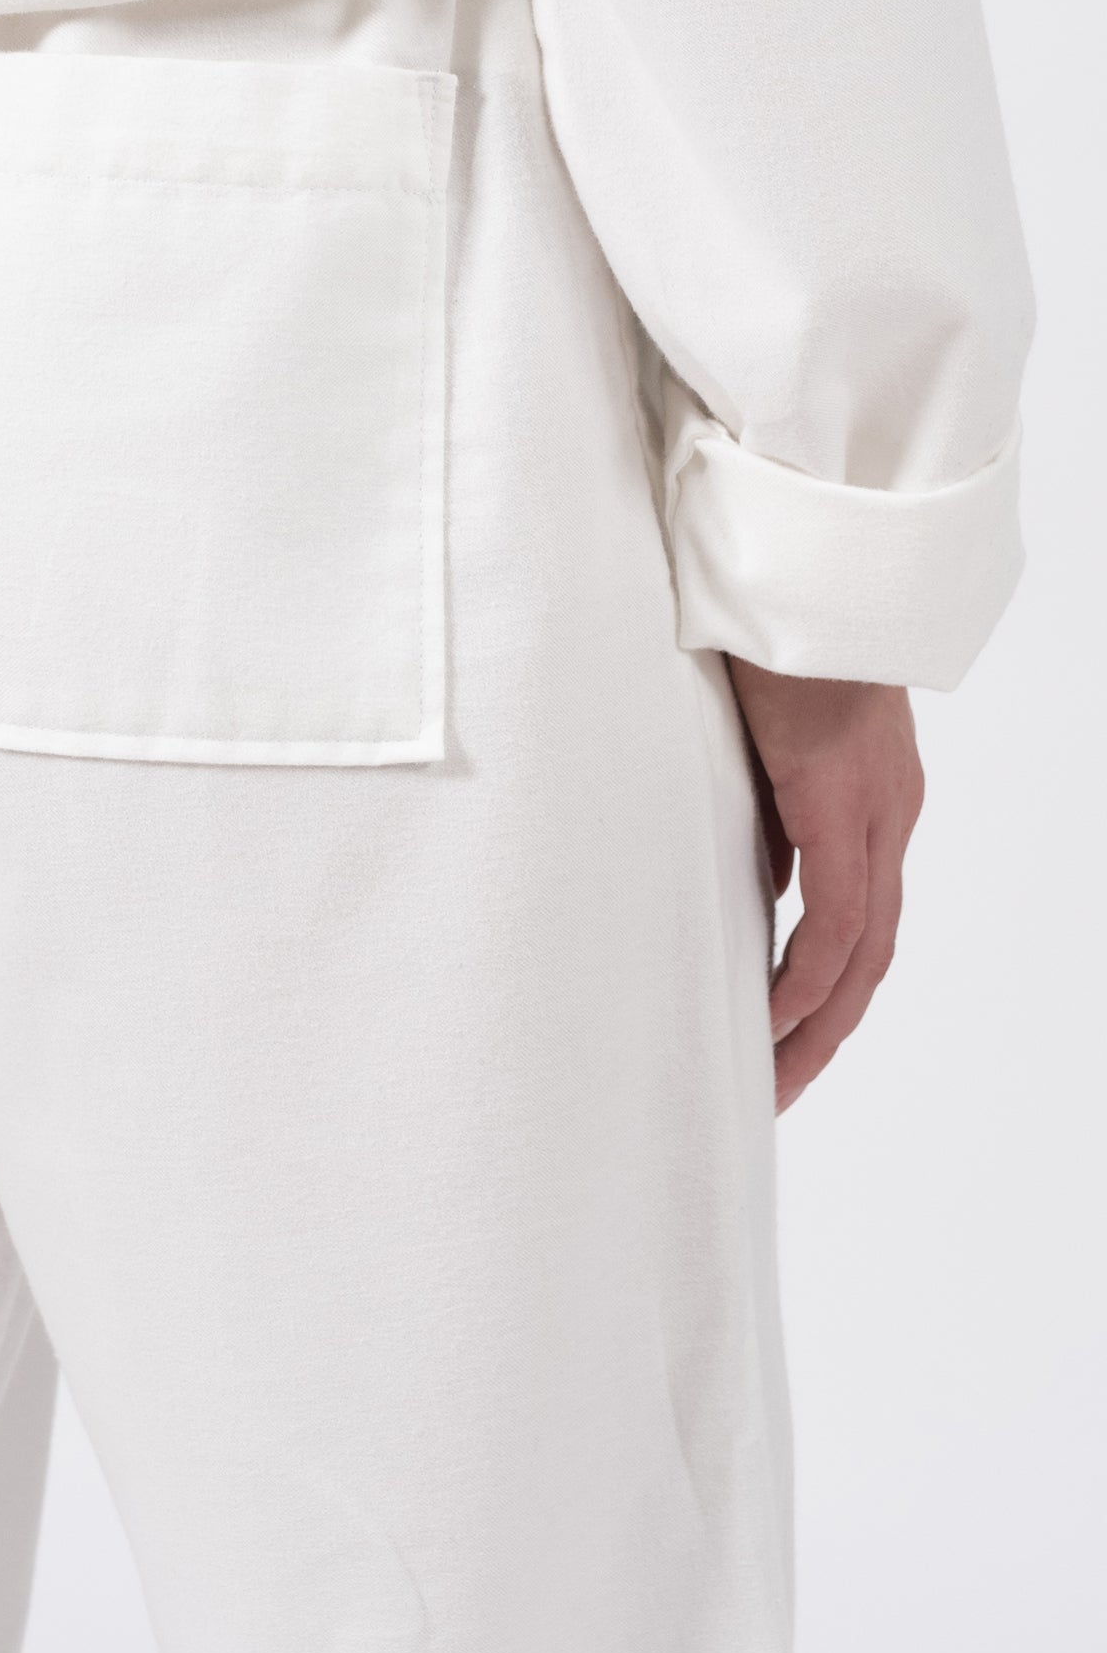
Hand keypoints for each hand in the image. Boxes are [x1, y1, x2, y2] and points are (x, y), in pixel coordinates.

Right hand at [725, 659, 924, 1113]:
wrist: (794, 564)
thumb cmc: (767, 630)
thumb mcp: (763, 737)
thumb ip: (771, 811)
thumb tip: (762, 879)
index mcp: (874, 797)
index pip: (862, 921)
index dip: (826, 989)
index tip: (781, 1037)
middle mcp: (891, 812)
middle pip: (873, 955)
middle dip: (826, 1031)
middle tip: (779, 1088)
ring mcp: (878, 808)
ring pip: (866, 950)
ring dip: (821, 1023)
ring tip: (776, 1077)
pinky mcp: (844, 797)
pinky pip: (839, 916)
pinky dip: (811, 975)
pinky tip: (779, 1016)